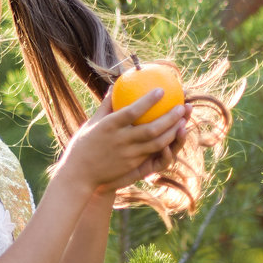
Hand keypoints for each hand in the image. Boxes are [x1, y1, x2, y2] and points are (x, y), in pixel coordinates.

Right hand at [56, 88, 186, 193]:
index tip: (161, 90)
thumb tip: (114, 87)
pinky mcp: (132, 165)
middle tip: (182, 106)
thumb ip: (106, 106)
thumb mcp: (92, 123)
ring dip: (172, 132)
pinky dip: (166, 144)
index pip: (131, 111)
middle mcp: (120, 141)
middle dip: (170, 117)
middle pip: (150, 129)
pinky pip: (153, 153)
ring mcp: (128, 155)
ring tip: (183, 120)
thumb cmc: (84, 145)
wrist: (79, 175)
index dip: (148, 101)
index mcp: (108, 127)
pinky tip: (174, 135)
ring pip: (156, 144)